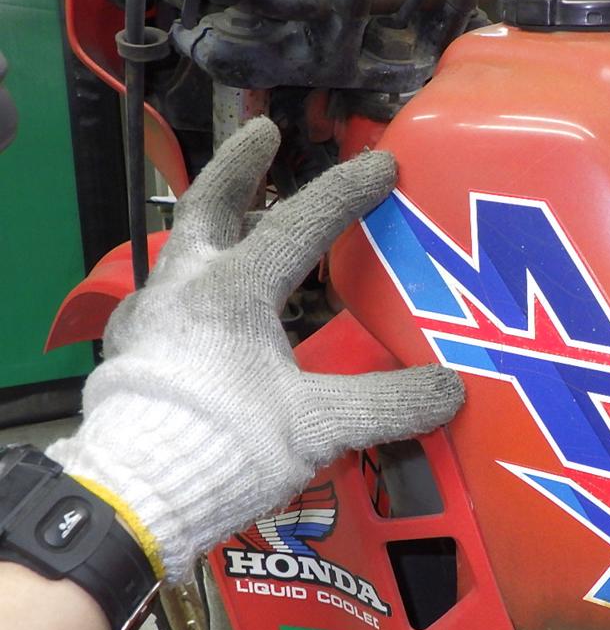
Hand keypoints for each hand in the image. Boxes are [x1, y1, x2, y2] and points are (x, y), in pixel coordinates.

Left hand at [46, 118, 463, 581]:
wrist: (137, 495)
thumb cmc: (224, 446)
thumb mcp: (316, 424)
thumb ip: (387, 402)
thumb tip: (452, 390)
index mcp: (232, 291)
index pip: (298, 225)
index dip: (346, 193)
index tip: (383, 165)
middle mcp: (184, 288)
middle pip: (209, 207)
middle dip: (240, 166)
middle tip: (263, 133)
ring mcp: (152, 316)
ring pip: (184, 250)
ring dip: (215, 226)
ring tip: (242, 220)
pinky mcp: (137, 351)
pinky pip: (169, 297)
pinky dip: (195, 284)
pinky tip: (208, 304)